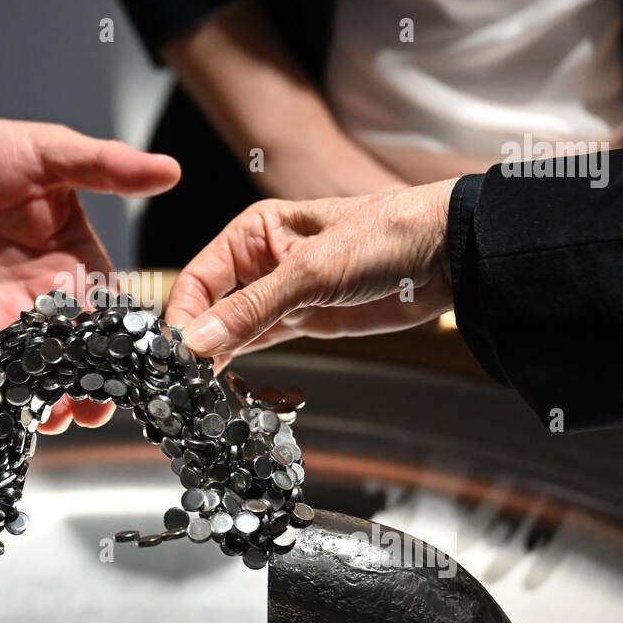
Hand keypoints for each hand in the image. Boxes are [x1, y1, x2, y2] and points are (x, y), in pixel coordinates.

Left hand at [0, 117, 179, 431]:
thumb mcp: (50, 153)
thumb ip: (105, 166)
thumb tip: (170, 169)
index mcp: (76, 262)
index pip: (109, 310)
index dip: (125, 341)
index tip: (142, 369)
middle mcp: (44, 298)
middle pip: (75, 353)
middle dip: (88, 384)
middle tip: (99, 410)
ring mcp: (1, 317)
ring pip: (33, 369)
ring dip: (46, 397)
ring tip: (58, 419)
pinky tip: (9, 408)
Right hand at [165, 180, 456, 366]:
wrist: (449, 255)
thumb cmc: (386, 236)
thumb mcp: (311, 272)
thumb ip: (252, 309)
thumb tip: (197, 341)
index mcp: (253, 232)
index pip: (198, 279)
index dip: (182, 318)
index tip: (173, 354)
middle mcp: (259, 261)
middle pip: (209, 307)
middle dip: (195, 342)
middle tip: (179, 381)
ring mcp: (280, 294)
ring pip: (231, 329)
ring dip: (216, 357)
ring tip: (196, 390)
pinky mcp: (302, 321)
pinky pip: (259, 343)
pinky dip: (242, 364)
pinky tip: (225, 384)